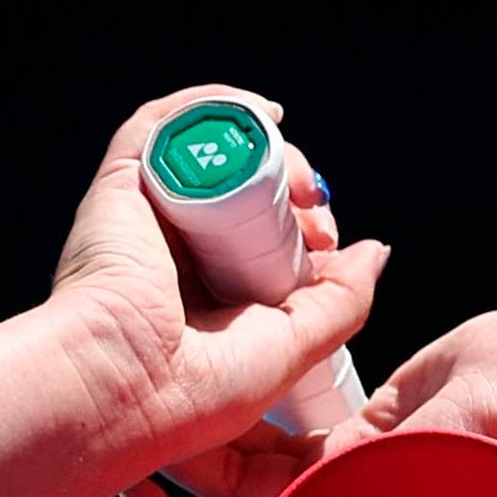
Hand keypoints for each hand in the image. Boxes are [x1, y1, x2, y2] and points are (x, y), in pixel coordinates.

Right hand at [48, 83, 391, 490]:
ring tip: (298, 178)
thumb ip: (341, 302)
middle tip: (317, 210)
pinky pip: (163, 124)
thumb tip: (374, 251)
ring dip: (265, 148)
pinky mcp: (122, 186)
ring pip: (213, 155)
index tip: (328, 242)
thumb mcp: (293, 347)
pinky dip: (212, 104)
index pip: (261, 236)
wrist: (125, 388)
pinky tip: (259, 113)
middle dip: (290, 186)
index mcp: (206, 295)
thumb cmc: (197, 392)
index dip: (301, 226)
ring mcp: (146, 216)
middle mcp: (174, 252)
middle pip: (241, 190)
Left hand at [116, 306, 496, 496]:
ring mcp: (340, 470)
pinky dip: (256, 400)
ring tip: (169, 383)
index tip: (139, 494)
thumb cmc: (482, 448)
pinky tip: (222, 367)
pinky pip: (288, 423)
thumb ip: (327, 493)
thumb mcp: (393, 473)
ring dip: (213, 425)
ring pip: (253, 457)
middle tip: (138, 419)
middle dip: (183, 465)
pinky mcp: (355, 429)